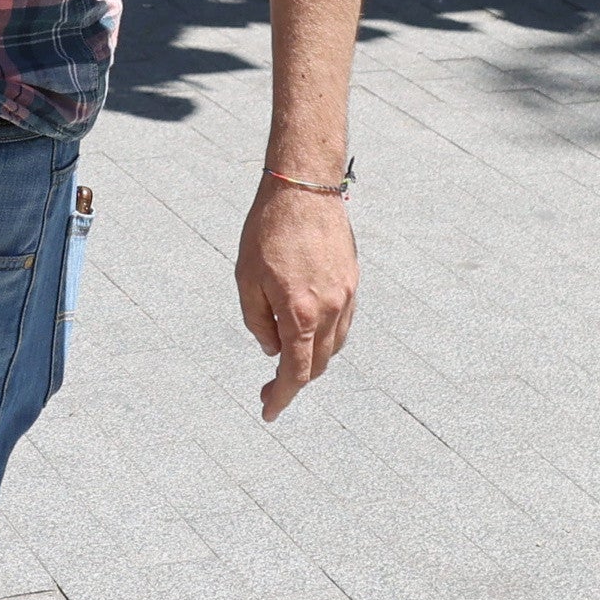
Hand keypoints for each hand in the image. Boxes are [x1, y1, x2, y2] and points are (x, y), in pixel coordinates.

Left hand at [240, 180, 358, 419]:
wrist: (304, 188)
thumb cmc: (267, 231)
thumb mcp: (247, 280)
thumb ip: (258, 321)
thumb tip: (273, 349)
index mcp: (299, 312)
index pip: (295, 372)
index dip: (282, 397)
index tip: (268, 411)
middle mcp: (330, 309)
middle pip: (318, 365)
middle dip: (294, 383)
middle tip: (270, 389)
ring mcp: (346, 296)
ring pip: (334, 347)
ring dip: (312, 361)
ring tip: (287, 358)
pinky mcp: (353, 282)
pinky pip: (343, 324)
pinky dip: (326, 338)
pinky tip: (308, 331)